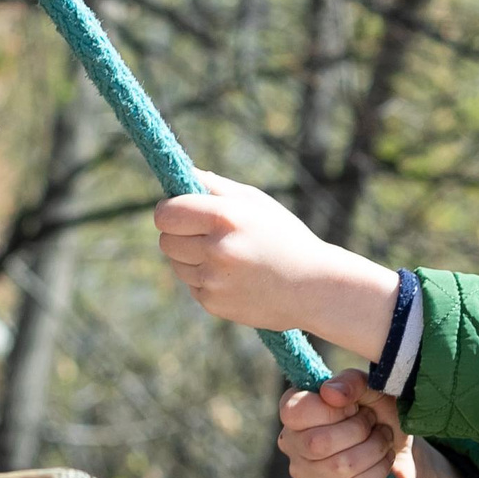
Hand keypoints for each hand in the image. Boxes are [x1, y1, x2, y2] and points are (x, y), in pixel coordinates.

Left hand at [154, 174, 398, 354]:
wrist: (313, 287)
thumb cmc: (286, 238)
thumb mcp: (257, 203)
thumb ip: (216, 186)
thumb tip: (181, 174)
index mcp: (224, 216)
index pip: (166, 213)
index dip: (169, 211)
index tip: (178, 211)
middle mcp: (215, 248)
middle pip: (166, 240)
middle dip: (178, 235)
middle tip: (203, 234)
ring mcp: (213, 279)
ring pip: (177, 264)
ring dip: (191, 259)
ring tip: (226, 257)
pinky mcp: (213, 303)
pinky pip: (193, 285)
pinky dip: (206, 280)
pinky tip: (234, 277)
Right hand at [277, 370, 472, 477]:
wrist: (402, 451)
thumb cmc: (380, 414)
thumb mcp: (373, 390)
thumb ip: (352, 382)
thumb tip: (330, 394)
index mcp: (294, 410)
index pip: (294, 411)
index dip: (331, 409)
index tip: (354, 406)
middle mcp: (291, 442)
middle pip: (318, 442)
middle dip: (359, 430)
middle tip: (373, 423)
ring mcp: (305, 474)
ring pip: (340, 466)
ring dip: (374, 449)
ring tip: (382, 440)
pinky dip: (379, 470)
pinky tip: (384, 462)